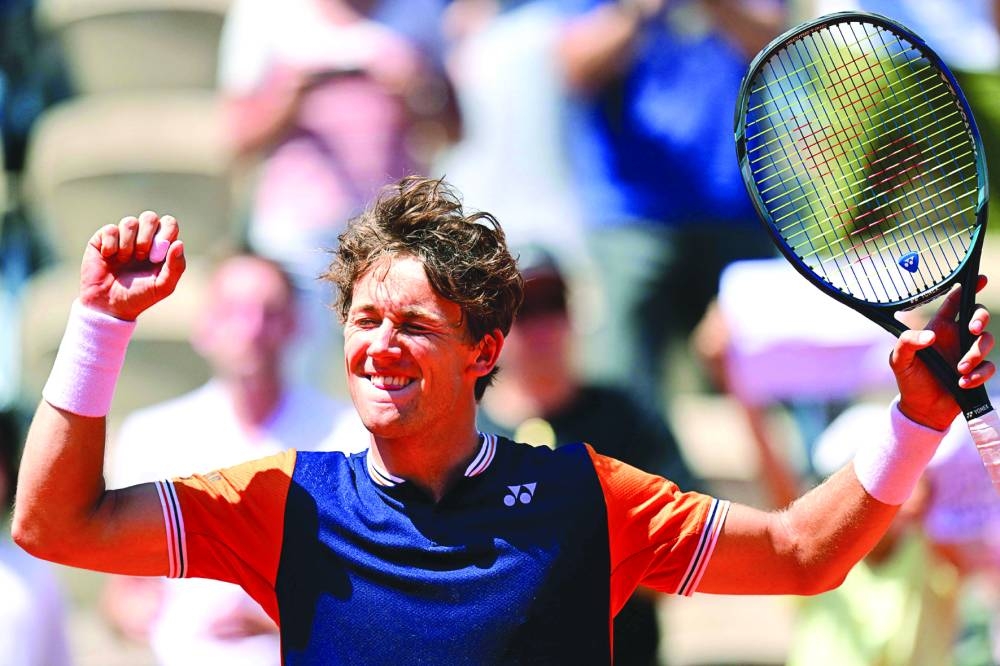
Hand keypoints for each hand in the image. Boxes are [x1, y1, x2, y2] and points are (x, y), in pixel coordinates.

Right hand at [79, 210, 185, 320]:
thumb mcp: (163, 286)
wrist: (109, 306)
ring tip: (124, 260)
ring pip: (130, 222)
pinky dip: (111, 245)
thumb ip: (176, 266)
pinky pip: (110, 229)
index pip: (169, 223)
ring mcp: (123, 237)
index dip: (166, 232)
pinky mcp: (103, 238)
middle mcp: (143, 238)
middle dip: (147, 236)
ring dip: (128, 243)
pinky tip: (109, 258)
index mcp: (161, 246)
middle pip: (150, 217)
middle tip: (142, 255)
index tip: (158, 253)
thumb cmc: (139, 296)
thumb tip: (179, 243)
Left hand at [893, 275, 994, 428]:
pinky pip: (989, 367)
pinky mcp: (978, 372)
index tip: (980, 278)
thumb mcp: (899, 360)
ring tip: (959, 369)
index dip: (967, 287)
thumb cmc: (909, 379)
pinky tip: (963, 383)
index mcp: (938, 328)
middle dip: (981, 318)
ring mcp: (968, 353)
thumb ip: (907, 343)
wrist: (922, 408)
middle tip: (973, 329)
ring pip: (987, 341)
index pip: (955, 302)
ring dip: (975, 354)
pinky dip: (979, 374)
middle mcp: (956, 337)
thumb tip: (930, 336)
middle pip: (978, 316)